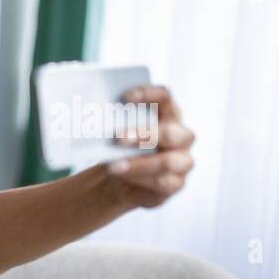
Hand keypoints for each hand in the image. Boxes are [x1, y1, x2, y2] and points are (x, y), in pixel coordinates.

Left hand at [106, 84, 195, 208]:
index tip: (125, 96)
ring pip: (167, 162)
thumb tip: (95, 119)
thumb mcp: (116, 133)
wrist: (118, 177)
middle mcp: (181, 136)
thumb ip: (115, 124)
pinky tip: (123, 178)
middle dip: (143, 135)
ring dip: (138, 165)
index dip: (149, 94)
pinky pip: (162, 183)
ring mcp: (183, 160)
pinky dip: (140, 180)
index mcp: (168, 114)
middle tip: (117, 139)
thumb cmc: (119, 148)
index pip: (164, 97)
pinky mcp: (176, 183)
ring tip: (112, 167)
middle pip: (169, 132)